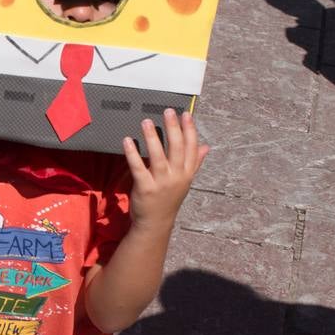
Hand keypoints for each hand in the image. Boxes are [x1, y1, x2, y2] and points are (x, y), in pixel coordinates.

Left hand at [122, 110, 207, 232]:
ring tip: (146, 121)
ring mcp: (161, 183)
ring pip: (158, 156)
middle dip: (173, 128)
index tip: (186, 114)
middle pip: (177, 149)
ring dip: (152, 137)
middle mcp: (177, 176)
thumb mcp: (184, 181)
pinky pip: (138, 168)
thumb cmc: (168, 198)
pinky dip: (133, 153)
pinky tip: (128, 141)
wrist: (156, 222)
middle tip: (168, 111)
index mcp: (187, 173)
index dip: (189, 130)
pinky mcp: (145, 188)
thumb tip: (206, 147)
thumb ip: (194, 163)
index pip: (191, 148)